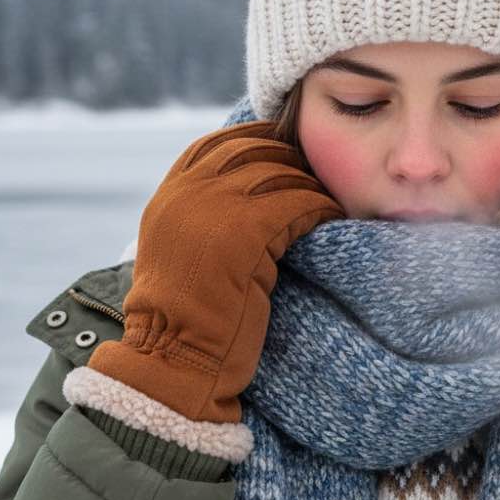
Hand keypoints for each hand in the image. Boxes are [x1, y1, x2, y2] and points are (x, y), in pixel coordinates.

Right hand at [87, 121, 344, 428]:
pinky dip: (319, 207)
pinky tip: (331, 217)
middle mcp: (188, 195)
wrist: (172, 359)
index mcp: (169, 196)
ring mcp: (215, 210)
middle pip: (253, 151)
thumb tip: (241, 189)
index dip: (256, 140)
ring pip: (280, 173)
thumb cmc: (183, 319)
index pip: (217, 144)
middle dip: (290, 158)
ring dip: (310, 183)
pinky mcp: (247, 233)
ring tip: (328, 198)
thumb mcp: (177, 251)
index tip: (285, 149)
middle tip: (317, 173)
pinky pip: (297, 203)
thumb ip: (197, 214)